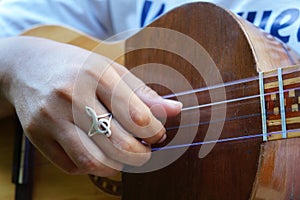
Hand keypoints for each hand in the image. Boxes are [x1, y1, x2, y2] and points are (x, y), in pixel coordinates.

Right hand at [0, 36, 181, 175]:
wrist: (31, 67)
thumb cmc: (79, 68)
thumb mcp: (112, 71)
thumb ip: (144, 93)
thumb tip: (175, 110)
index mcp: (96, 74)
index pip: (136, 115)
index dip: (155, 132)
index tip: (157, 134)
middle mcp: (71, 95)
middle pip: (118, 143)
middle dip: (141, 154)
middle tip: (145, 150)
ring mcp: (51, 117)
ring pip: (94, 161)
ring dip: (117, 166)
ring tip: (123, 155)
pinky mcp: (37, 135)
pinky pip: (72, 166)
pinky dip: (91, 166)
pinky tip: (97, 152)